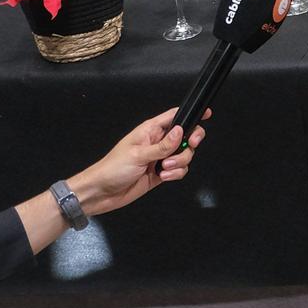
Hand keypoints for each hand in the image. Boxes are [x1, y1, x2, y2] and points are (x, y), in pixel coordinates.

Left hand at [71, 108, 205, 216]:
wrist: (101, 194)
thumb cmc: (113, 169)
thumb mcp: (138, 155)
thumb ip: (163, 145)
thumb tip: (182, 131)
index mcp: (151, 131)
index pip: (175, 116)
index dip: (192, 114)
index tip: (206, 114)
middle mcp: (158, 142)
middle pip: (187, 135)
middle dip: (191, 142)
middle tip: (190, 146)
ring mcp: (161, 158)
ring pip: (185, 154)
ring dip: (180, 162)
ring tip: (164, 169)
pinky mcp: (162, 173)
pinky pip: (179, 170)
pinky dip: (176, 174)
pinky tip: (163, 177)